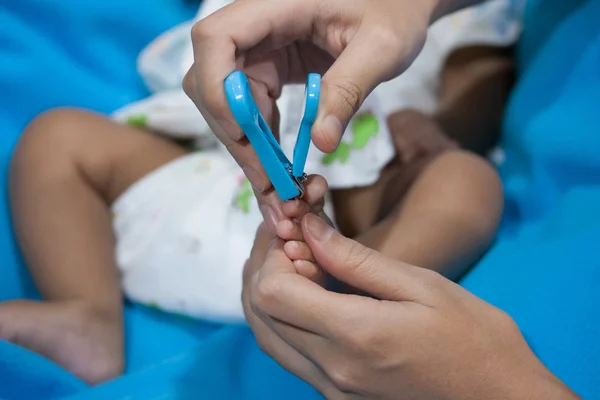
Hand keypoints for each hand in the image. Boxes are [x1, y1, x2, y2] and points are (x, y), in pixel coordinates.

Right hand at [183, 0, 441, 228]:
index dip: (217, 89)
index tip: (243, 133)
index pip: (216, 39)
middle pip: (212, 80)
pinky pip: (250, 108)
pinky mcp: (267, 68)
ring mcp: (258, 48)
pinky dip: (261, 140)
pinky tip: (280, 167)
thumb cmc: (394, 10)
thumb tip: (321, 144)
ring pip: (226, 102)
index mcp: (276, 4)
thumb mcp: (382, 47)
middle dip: (235, 134)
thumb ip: (348, 89)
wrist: (398, 3)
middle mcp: (256, 25)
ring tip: (277, 187)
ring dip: (247, 146)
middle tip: (268, 183)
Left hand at [244, 214, 578, 399]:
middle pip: (261, 312)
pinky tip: (308, 293)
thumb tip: (310, 229)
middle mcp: (333, 369)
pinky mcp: (336, 397)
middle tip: (290, 236)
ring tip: (295, 259)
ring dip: (268, 293)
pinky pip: (290, 354)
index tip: (295, 230)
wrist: (501, 399)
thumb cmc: (474, 337)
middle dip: (265, 266)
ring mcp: (331, 389)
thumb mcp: (423, 285)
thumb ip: (357, 259)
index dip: (272, 254)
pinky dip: (284, 319)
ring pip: (268, 336)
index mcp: (355, 335)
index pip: (272, 291)